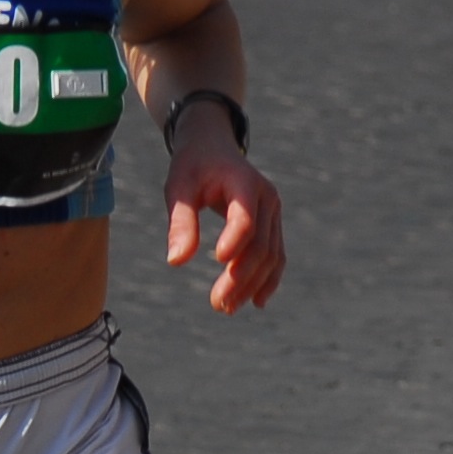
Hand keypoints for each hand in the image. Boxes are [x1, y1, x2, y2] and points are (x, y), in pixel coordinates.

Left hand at [161, 105, 284, 313]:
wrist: (213, 146)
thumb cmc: (192, 167)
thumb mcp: (178, 188)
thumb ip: (180, 222)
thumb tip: (176, 262)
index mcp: (244, 182)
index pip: (245, 218)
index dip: (235, 241)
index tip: (216, 261)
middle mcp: (267, 198)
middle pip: (260, 245)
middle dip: (240, 278)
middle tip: (217, 304)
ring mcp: (273, 212)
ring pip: (271, 255)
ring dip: (252, 285)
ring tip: (227, 307)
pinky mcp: (273, 224)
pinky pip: (276, 254)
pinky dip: (268, 279)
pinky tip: (256, 301)